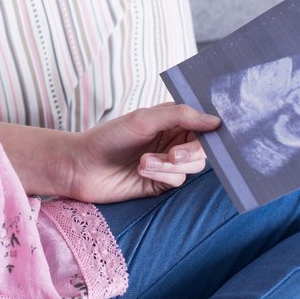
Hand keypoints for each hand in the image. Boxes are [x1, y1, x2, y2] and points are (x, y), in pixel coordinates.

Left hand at [66, 103, 220, 203]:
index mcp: (170, 120)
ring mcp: (168, 162)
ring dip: (170, 165)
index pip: (202, 122)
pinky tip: (140, 170)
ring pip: (193, 166)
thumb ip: (179, 115)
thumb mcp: (142, 119)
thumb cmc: (108, 137)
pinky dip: (162, 176)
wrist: (82, 167)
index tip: (217, 131)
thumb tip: (215, 120)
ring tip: (144, 162)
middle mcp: (172, 140)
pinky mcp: (161, 183)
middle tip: (175, 155)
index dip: (211, 127)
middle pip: (203, 147)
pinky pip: (178, 180)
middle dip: (192, 152)